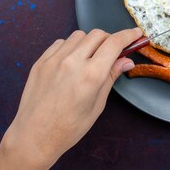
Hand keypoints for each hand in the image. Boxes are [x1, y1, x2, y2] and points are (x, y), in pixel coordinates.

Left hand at [0, 28, 140, 169]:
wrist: (34, 136)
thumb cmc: (69, 127)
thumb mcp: (97, 105)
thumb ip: (111, 78)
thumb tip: (126, 61)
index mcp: (91, 75)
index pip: (114, 43)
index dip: (128, 35)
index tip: (136, 33)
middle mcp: (73, 62)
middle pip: (98, 34)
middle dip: (109, 39)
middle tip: (112, 52)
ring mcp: (54, 60)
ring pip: (78, 35)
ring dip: (89, 42)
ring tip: (89, 58)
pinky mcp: (41, 61)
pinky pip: (60, 43)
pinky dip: (70, 47)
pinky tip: (71, 62)